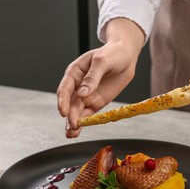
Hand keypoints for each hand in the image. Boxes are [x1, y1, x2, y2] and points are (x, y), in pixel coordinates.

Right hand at [57, 19, 143, 137]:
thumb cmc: (112, 54)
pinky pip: (88, 114)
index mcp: (75, 73)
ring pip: (77, 111)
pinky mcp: (96, 103)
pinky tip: (79, 131)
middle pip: (70, 103)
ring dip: (73, 123)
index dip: (63, 101)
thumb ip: (92, 77)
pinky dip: (84, 123)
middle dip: (70, 115)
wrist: (126, 57)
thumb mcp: (102, 61)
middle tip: (73, 126)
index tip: (64, 112)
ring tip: (71, 134)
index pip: (65, 89)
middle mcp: (78, 86)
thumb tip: (82, 93)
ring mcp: (86, 96)